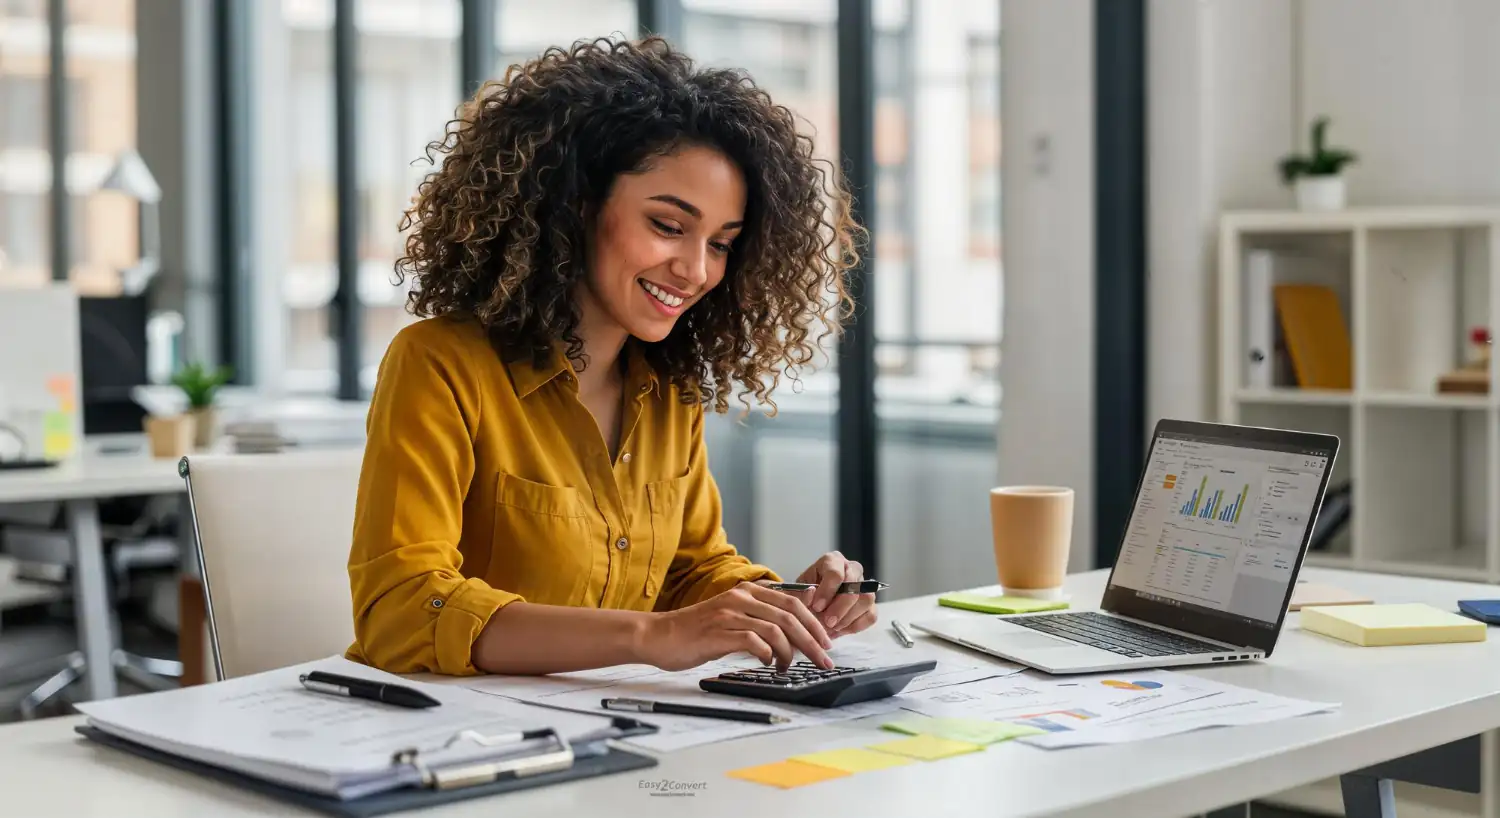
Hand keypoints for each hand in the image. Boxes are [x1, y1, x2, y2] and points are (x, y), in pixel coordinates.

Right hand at [639, 582, 833, 671]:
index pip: (793, 602)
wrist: (658, 636)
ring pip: (776, 629)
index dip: (814, 622)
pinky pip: (755, 642)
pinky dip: (768, 655)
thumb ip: (758, 617)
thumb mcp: (732, 617)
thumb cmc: (696, 631)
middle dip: (812, 640)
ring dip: (791, 652)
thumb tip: (793, 629)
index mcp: (748, 591)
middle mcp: (741, 597)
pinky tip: (769, 664)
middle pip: (790, 616)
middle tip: (823, 659)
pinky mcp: (719, 632)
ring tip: (789, 667)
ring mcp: (730, 614)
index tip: (826, 642)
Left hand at [794, 552, 877, 637]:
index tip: (817, 607)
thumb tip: (811, 593)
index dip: (827, 591)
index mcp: (832, 561)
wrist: (809, 607)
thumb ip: (801, 595)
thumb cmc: (803, 596)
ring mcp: (863, 586)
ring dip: (848, 617)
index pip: (835, 572)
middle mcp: (851, 569)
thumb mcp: (796, 594)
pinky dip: (856, 626)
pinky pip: (871, 615)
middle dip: (841, 607)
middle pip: (855, 585)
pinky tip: (840, 629)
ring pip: (866, 599)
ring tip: (832, 627)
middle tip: (828, 622)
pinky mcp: (869, 604)